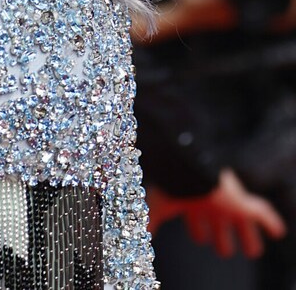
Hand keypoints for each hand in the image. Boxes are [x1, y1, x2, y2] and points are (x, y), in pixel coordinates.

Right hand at [148, 168, 285, 258]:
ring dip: (248, 238)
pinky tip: (278, 232)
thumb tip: (138, 237)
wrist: (186, 168)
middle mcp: (210, 203)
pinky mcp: (242, 204)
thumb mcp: (156, 208)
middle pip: (219, 226)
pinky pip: (262, 214)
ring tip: (253, 249)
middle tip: (223, 249)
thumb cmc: (169, 186)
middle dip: (221, 238)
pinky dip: (271, 223)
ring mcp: (228, 203)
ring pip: (242, 224)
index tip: (200, 237)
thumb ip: (148, 224)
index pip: (196, 222)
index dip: (198, 231)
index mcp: (191, 204)